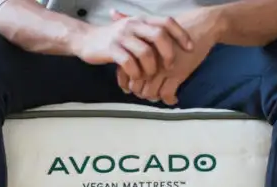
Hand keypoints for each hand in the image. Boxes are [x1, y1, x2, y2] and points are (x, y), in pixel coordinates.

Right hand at [72, 9, 193, 79]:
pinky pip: (129, 63)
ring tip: (149, 75)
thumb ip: (149, 32)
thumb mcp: (132, 29)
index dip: (181, 35)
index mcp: (141, 19)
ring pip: (145, 52)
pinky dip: (135, 72)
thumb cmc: (112, 38)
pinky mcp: (111, 49)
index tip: (190, 48)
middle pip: (159, 36)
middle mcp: (133, 25)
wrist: (86, 40)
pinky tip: (135, 77)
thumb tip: (174, 41)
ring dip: (151, 67)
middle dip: (168, 53)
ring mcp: (121, 36)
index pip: (167, 22)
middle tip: (170, 66)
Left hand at [118, 9, 219, 104]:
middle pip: (136, 87)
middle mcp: (148, 61)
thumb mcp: (151, 36)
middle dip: (140, 92)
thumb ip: (136, 49)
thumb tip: (123, 50)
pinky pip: (167, 94)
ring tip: (158, 95)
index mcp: (139, 51)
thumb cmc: (175, 32)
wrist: (199, 27)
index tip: (129, 88)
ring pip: (150, 93)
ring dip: (154, 97)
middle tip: (146, 92)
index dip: (126, 84)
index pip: (124, 74)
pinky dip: (169, 100)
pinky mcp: (177, 73)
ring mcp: (162, 68)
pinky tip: (172, 99)